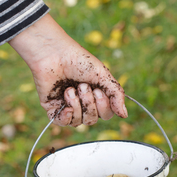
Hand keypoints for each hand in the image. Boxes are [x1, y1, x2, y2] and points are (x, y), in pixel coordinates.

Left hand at [9, 14, 126, 125]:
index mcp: (95, 95)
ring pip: (78, 122)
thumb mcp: (103, 76)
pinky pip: (62, 122)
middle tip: (82, 86)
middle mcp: (82, 103)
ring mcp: (66, 106)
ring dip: (76, 105)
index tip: (97, 90)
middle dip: (89, 104)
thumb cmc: (79, 61)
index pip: (105, 114)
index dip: (103, 107)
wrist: (55, 54)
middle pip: (92, 120)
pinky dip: (66, 117)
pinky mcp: (52, 108)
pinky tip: (66, 107)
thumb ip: (115, 95)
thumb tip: (124, 115)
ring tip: (70, 89)